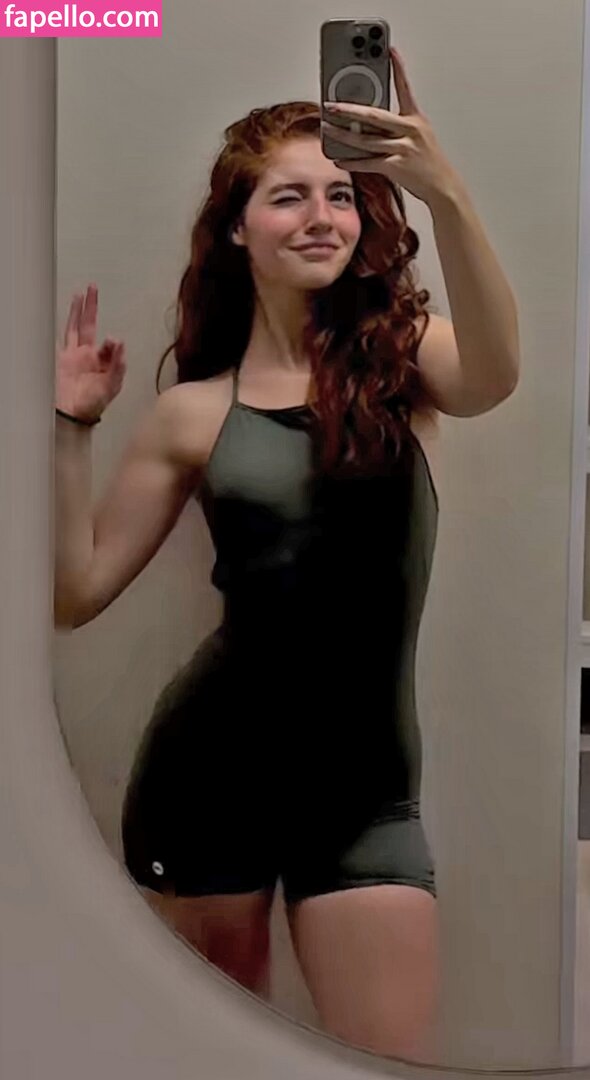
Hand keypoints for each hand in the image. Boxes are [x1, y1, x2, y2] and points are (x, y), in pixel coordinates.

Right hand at [56, 284, 125, 422]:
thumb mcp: (111, 386)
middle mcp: (90, 356)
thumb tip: (120, 342)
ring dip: (79, 310)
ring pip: (77, 326)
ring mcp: (75, 355)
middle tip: (94, 288)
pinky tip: (69, 310)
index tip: (112, 344)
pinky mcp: (63, 357)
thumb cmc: (93, 405)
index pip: (110, 344)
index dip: (112, 343)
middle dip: (93, 307)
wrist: (72, 414)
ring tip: (81, 293)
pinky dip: (68, 321)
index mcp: (105, 363)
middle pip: (91, 325)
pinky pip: (65, 335)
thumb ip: (117, 364)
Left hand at [322, 46, 463, 206]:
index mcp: (416, 119)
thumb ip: (398, 127)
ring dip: (343, 135)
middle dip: (350, 110)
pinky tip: (339, 159)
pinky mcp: (396, 167)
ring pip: (366, 140)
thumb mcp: (419, 136)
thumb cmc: (429, 162)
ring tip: (328, 129)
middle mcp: (409, 131)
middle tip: (331, 105)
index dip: (398, 69)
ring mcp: (402, 149)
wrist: (442, 185)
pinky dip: (352, 162)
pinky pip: (368, 163)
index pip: (405, 89)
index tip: (390, 51)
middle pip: (374, 116)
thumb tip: (368, 123)